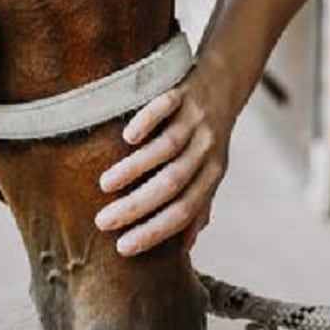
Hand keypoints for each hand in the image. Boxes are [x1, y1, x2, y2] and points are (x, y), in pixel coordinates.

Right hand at [93, 69, 233, 255]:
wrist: (226, 80)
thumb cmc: (209, 134)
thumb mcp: (211, 169)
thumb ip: (199, 204)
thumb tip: (185, 249)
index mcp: (213, 173)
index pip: (184, 211)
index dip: (155, 231)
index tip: (123, 248)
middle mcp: (206, 149)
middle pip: (172, 184)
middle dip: (137, 207)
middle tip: (103, 222)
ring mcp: (195, 119)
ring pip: (166, 149)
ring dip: (134, 169)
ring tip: (104, 185)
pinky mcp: (183, 92)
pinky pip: (165, 107)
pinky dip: (147, 122)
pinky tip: (127, 138)